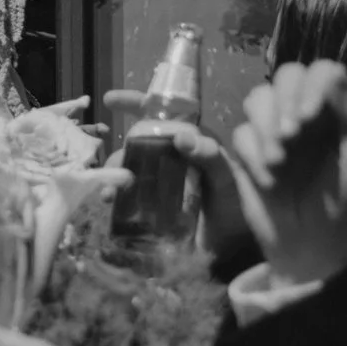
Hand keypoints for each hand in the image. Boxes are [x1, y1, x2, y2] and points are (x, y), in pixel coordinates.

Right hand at [104, 91, 251, 262]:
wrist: (234, 245)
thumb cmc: (236, 205)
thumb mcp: (228, 177)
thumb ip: (210, 156)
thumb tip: (179, 136)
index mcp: (190, 142)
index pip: (161, 115)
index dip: (134, 103)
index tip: (110, 100)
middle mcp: (171, 159)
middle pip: (135, 147)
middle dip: (118, 155)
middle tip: (114, 170)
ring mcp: (160, 183)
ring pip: (127, 171)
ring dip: (113, 179)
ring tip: (110, 194)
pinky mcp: (152, 206)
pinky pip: (127, 196)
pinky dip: (115, 199)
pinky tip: (110, 205)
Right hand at [229, 61, 346, 286]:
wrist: (311, 246)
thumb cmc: (344, 201)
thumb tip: (332, 72)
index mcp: (335, 111)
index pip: (322, 71)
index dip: (312, 86)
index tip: (311, 117)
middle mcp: (303, 113)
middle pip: (286, 75)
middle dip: (285, 103)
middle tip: (293, 136)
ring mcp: (273, 131)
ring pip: (257, 99)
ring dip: (267, 128)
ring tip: (280, 161)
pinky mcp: (247, 153)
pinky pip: (241, 135)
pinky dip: (254, 157)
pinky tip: (270, 181)